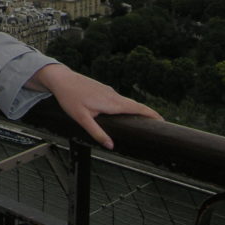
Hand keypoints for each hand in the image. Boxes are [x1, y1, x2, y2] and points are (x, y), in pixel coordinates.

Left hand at [28, 63, 161, 149]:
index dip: (152, 114)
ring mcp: (108, 91)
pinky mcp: (102, 90)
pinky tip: (124, 113)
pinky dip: (126, 106)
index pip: (137, 108)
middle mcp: (113, 95)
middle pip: (135, 105)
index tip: (163, 121)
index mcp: (112, 102)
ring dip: (137, 110)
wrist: (60, 78)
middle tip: (159, 124)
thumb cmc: (69, 98)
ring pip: (126, 102)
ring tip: (145, 122)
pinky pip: (119, 100)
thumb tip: (110, 145)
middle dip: (148, 114)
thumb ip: (96, 132)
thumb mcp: (81, 118)